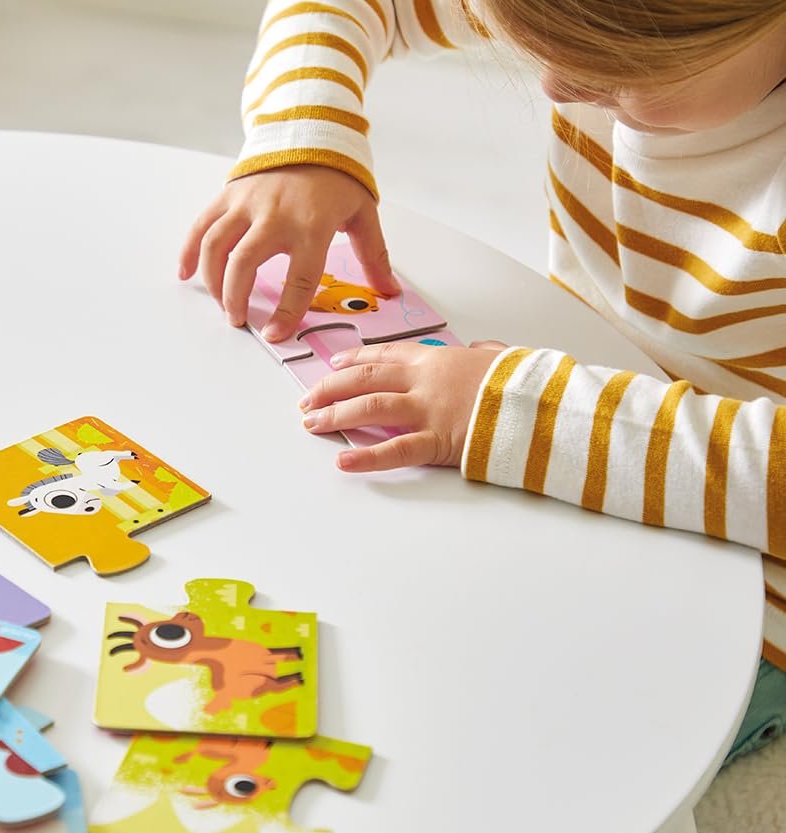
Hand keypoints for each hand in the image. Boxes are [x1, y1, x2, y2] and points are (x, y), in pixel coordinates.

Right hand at [178, 165, 400, 342]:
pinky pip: (202, 225)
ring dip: (213, 281)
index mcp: (312, 226)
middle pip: (243, 263)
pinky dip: (189, 251)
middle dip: (235, 299)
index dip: (285, 312)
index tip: (274, 335)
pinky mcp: (229, 194)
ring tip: (221, 304)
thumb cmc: (337, 177)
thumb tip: (390, 290)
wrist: (311, 128)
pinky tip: (186, 274)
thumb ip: (373, 255)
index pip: (298, 279)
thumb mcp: (363, 213)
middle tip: (239, 320)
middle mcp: (275, 215)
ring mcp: (247, 203)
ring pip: (216, 246)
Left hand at [298, 340, 508, 471]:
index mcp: (438, 359)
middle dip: (330, 389)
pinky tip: (343, 461)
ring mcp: (428, 410)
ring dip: (335, 416)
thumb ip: (484, 354)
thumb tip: (481, 349)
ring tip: (311, 424)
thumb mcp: (502, 358)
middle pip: (365, 379)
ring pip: (369, 408)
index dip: (354, 360)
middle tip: (308, 400)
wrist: (545, 402)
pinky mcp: (437, 441)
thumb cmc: (525, 382)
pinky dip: (365, 457)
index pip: (385, 354)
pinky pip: (394, 450)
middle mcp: (425, 380)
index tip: (333, 366)